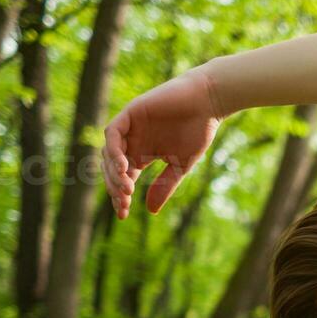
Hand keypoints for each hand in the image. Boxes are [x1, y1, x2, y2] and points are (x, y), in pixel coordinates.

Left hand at [101, 68, 220, 218]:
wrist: (207, 102)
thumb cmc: (198, 131)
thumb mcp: (181, 166)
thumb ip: (165, 186)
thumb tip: (150, 211)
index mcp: (143, 155)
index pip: (124, 179)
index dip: (120, 197)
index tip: (123, 215)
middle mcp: (132, 142)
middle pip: (113, 169)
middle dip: (115, 188)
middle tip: (125, 203)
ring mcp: (130, 127)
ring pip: (109, 153)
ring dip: (114, 172)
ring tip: (127, 189)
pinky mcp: (131, 113)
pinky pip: (113, 133)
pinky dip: (114, 150)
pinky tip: (123, 167)